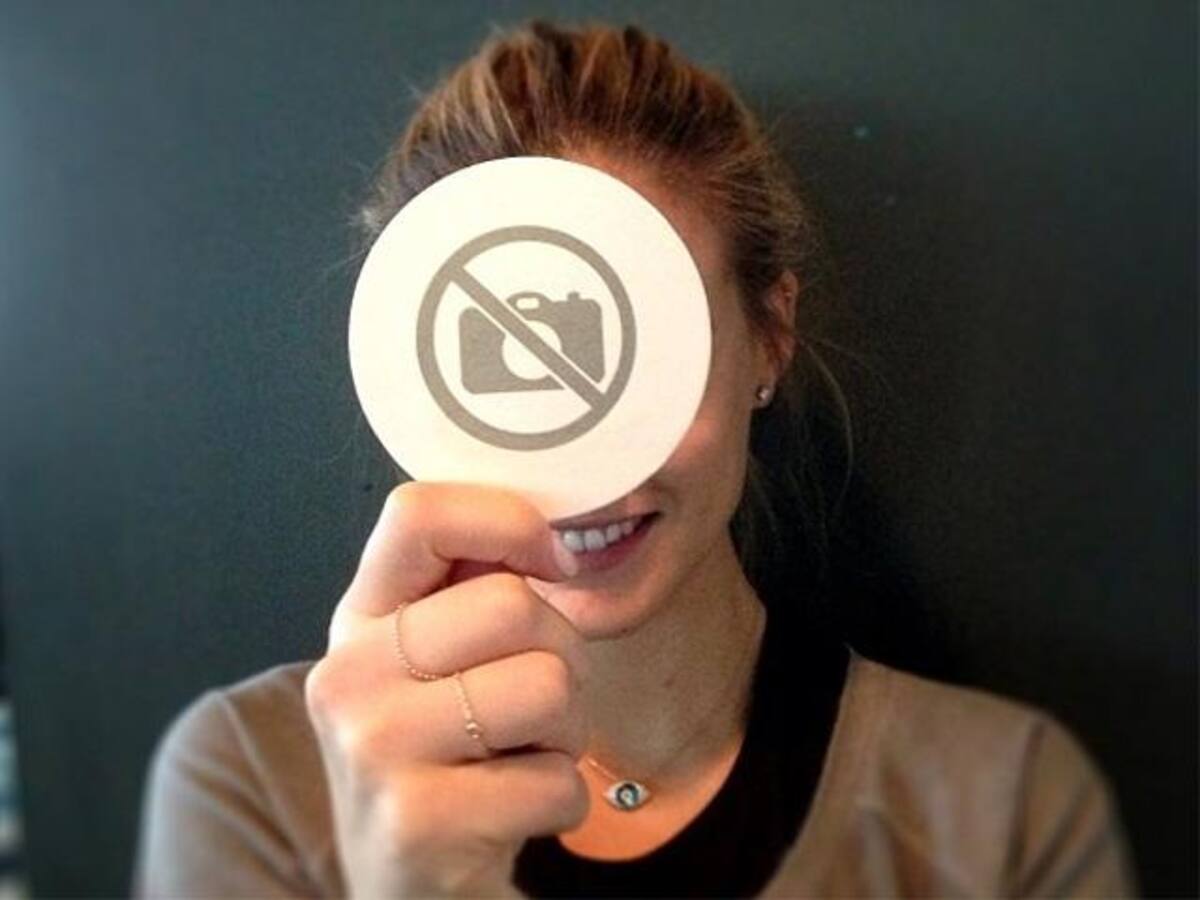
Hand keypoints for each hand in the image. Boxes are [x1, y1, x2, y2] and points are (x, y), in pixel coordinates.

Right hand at [304, 482, 590, 897]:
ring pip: (548, 686)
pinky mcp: (415, 822)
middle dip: (562, 652)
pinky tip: (512, 808)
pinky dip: (563, 800)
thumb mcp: (435, 660)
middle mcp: (347, 675)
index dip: (508, 521)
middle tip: (535, 699)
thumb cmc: (446, 752)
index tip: (551, 562)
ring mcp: (373, 748)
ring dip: (567, 730)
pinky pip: (558, 780)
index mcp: (359, 617)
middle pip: (513, 605)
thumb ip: (474, 586)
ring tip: (520, 752)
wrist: (409, 881)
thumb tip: (553, 538)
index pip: (419, 513)